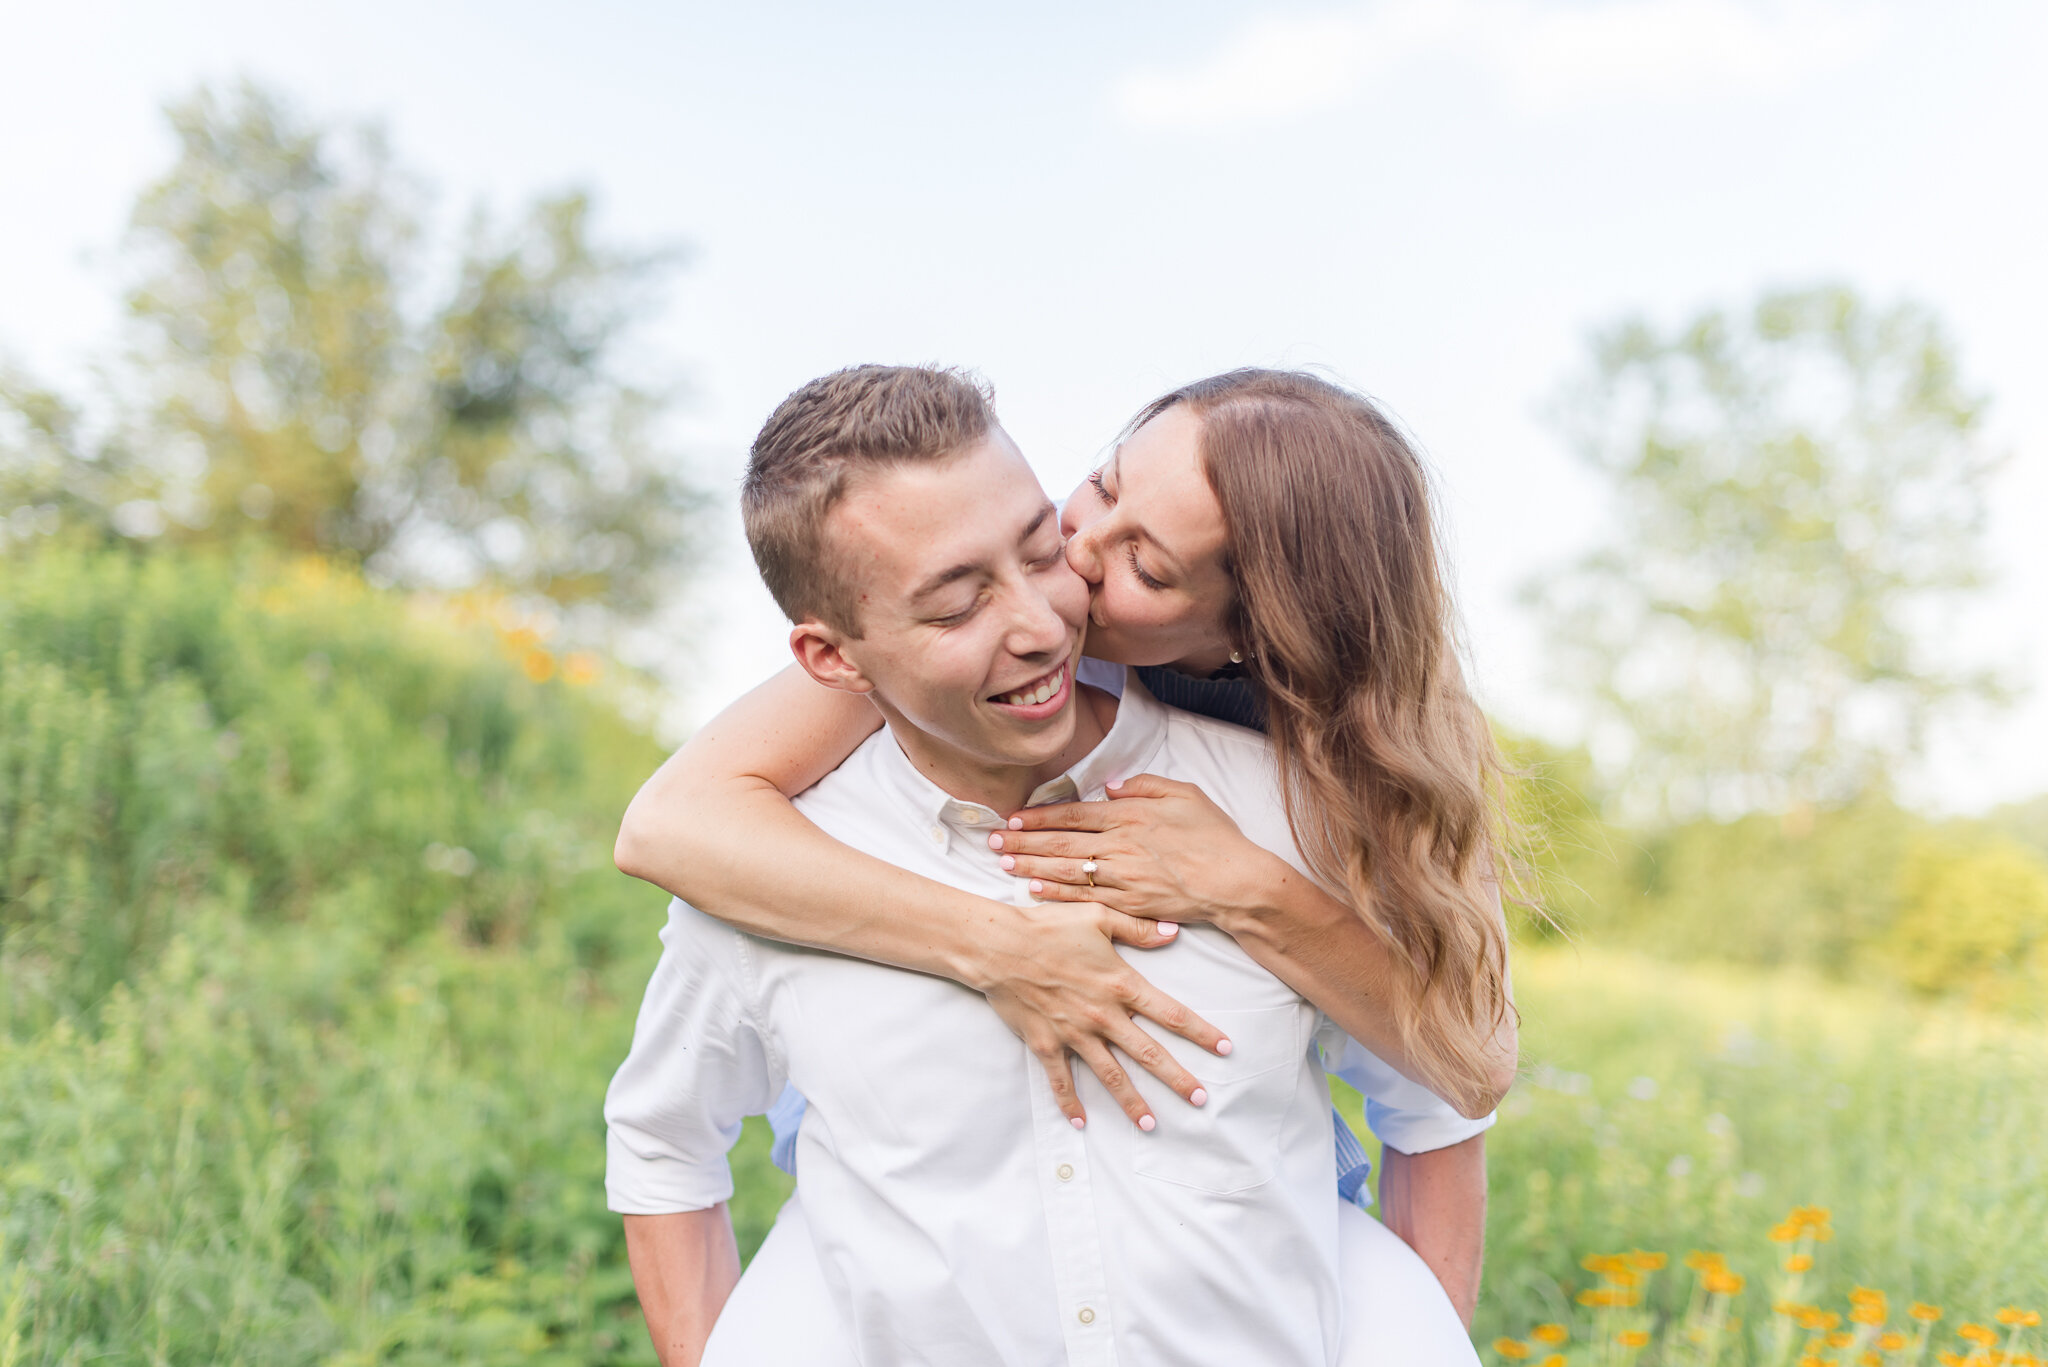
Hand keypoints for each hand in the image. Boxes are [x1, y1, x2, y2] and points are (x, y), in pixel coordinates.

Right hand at [969, 896, 1231, 1130]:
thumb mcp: (1098, 917)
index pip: (1170, 1014)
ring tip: (1150, 1124)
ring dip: (1132, 1101)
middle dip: (1177, 1079)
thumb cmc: (1048, 926)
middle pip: (1148, 1053)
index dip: (1200, 1032)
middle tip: (1200, 1100)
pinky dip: (1069, 1101)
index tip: (1225, 1049)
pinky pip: (1060, 1079)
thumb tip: (1173, 933)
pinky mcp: (1045, 1043)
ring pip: (1110, 1075)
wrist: (999, 946)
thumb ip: (1137, 928)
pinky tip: (1081, 1121)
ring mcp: (1074, 1033)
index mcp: (1120, 985)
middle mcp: (1102, 1015)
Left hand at [990, 773, 1280, 927]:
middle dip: (1021, 842)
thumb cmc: (1214, 836)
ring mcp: (1121, 878)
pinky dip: (1055, 893)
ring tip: (1002, 863)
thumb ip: (1145, 785)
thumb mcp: (1185, 794)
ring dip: (1029, 865)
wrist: (1236, 882)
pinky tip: (1033, 889)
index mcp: (1129, 816)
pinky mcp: (1128, 904)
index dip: (1039, 817)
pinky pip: (1083, 898)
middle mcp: (1118, 846)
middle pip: (1059, 842)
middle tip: (990, 842)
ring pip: (1064, 870)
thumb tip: (1110, 787)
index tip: (1012, 818)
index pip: (1072, 813)